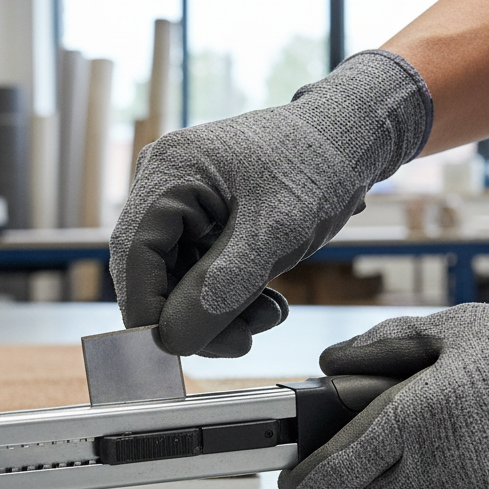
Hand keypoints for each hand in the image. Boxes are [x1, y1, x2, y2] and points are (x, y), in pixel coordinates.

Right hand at [109, 50, 431, 356]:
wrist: (355, 137)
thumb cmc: (319, 167)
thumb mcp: (274, 235)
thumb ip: (220, 289)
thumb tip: (172, 340)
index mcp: (169, 171)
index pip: (134, 255)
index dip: (148, 310)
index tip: (178, 350)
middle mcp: (163, 181)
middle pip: (153, 270)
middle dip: (194, 314)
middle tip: (241, 342)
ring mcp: (182, 198)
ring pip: (179, 277)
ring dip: (219, 310)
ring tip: (269, 316)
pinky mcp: (203, 214)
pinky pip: (200, 268)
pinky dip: (230, 293)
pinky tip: (267, 303)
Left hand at [279, 296, 488, 488]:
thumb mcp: (449, 329)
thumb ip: (380, 348)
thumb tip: (330, 365)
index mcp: (415, 421)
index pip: (338, 473)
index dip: (307, 484)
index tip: (294, 485)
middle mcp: (442, 469)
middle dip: (358, 482)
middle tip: (372, 449)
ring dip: (415, 483)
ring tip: (447, 435)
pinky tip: (485, 454)